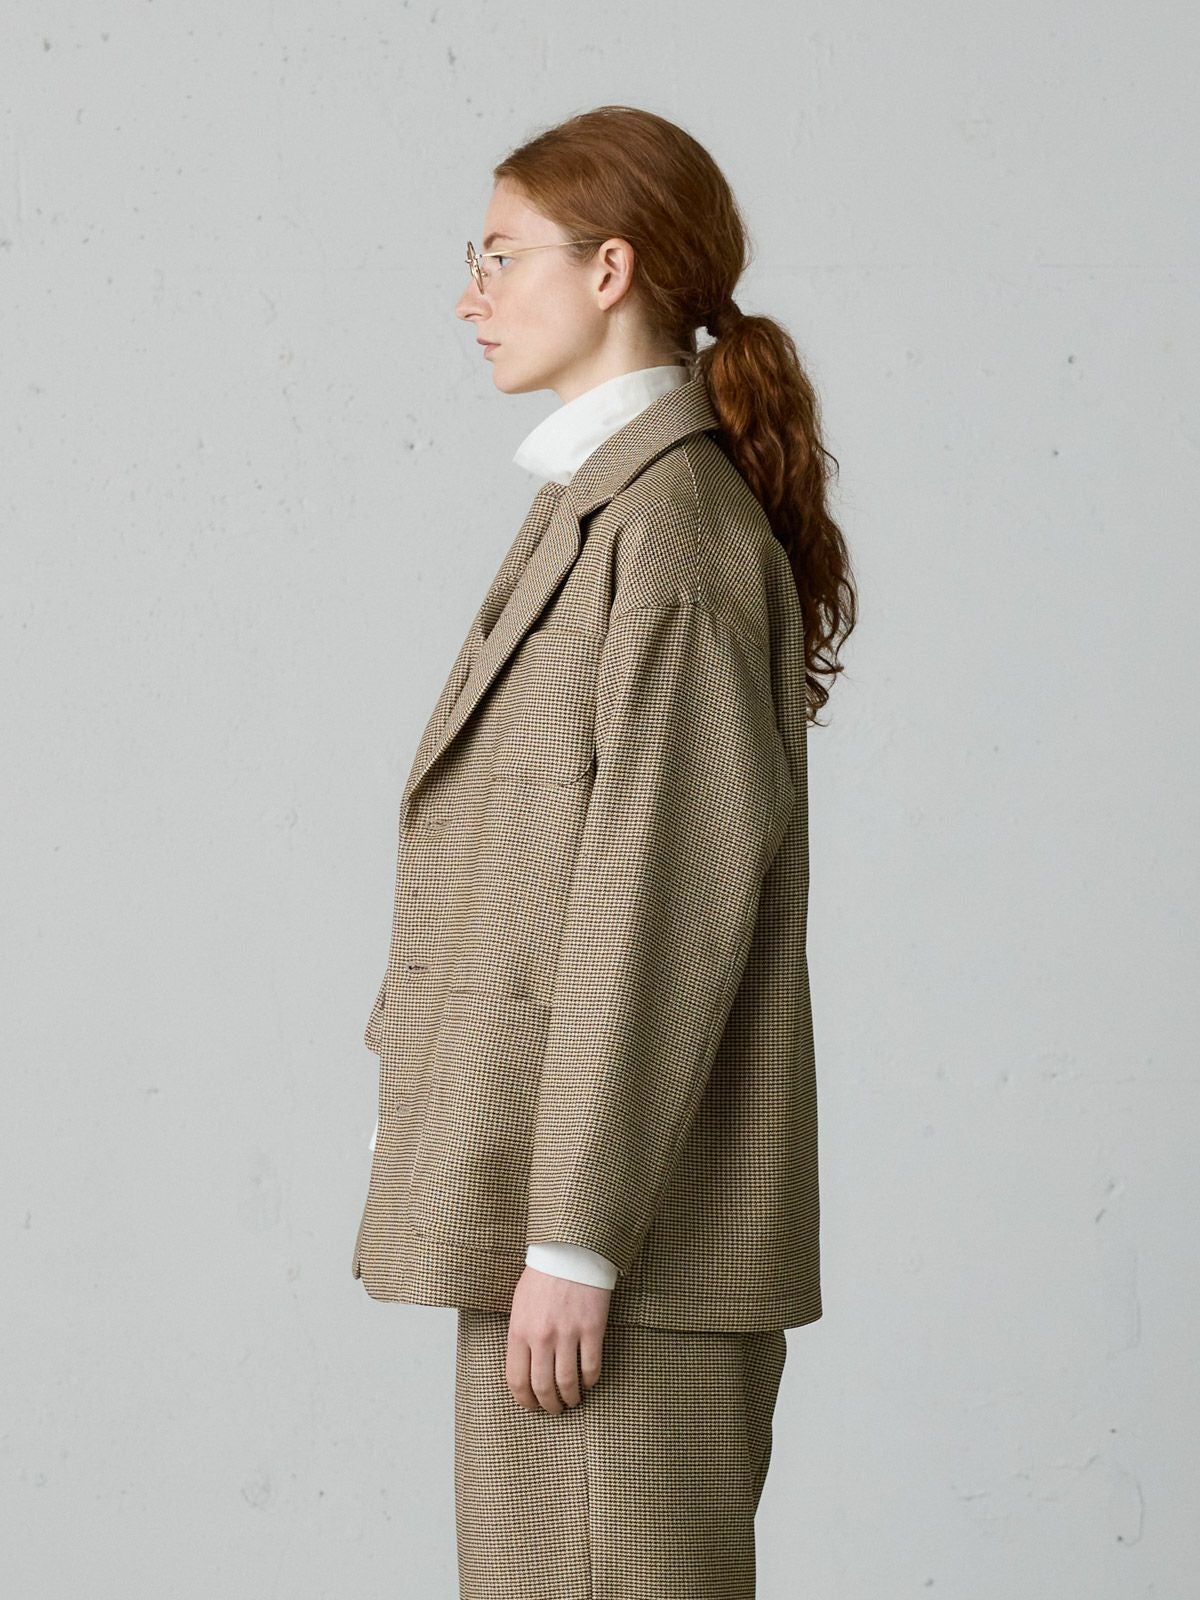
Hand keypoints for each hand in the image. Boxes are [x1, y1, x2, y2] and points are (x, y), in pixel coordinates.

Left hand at [506, 1265, 611, 1412]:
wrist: (570, 1250)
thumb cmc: (543, 1276)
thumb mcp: (520, 1304)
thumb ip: (520, 1336)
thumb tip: (523, 1367)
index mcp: (519, 1331)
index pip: (517, 1380)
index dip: (525, 1401)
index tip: (532, 1407)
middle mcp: (541, 1336)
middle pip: (542, 1387)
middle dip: (549, 1406)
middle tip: (555, 1409)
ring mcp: (568, 1333)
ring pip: (567, 1382)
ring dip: (571, 1398)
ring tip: (574, 1400)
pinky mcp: (592, 1328)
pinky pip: (591, 1366)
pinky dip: (591, 1381)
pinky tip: (590, 1382)